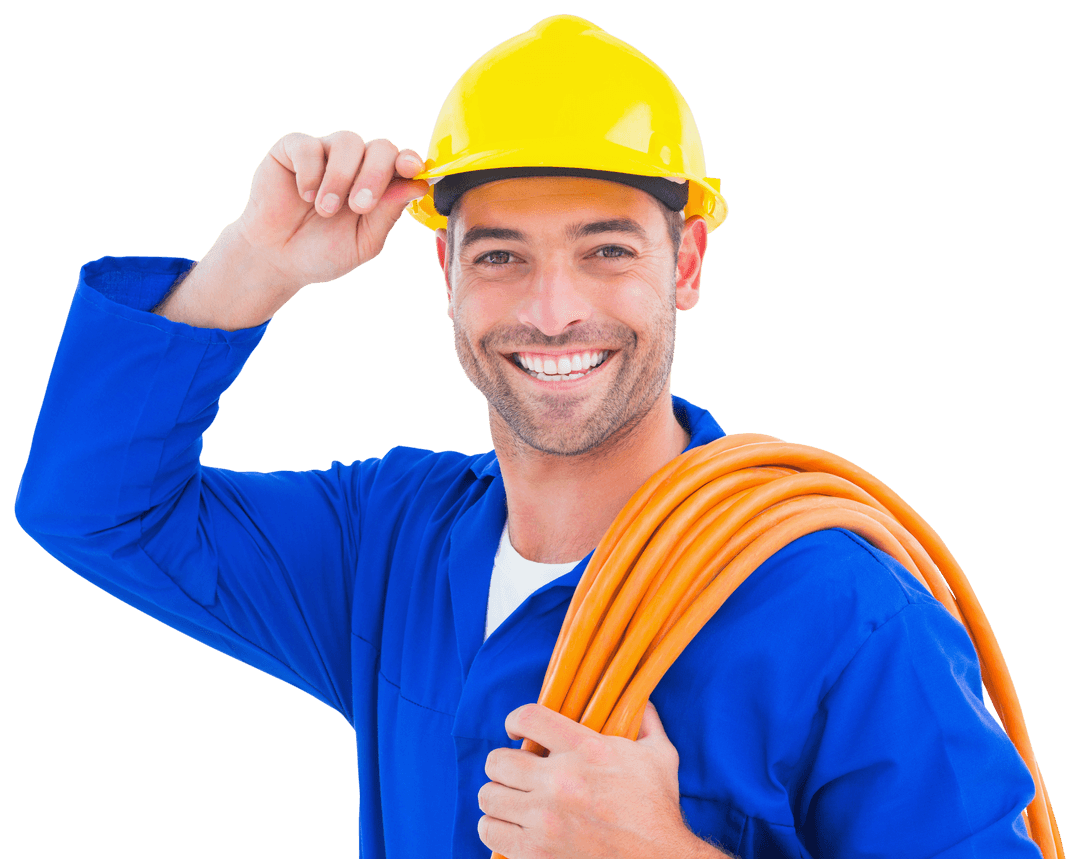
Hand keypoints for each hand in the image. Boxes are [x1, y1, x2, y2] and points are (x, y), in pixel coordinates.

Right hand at [232, 130, 428, 291]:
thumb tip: (418, 185)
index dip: (410, 162)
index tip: (412, 170)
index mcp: (379, 186)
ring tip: (325, 209)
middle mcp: (357, 164)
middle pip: (381, 148)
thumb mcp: (363, 242)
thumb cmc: (323, 252)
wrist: (277, 260)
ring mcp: (326, 153)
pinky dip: (310, 172)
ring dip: (340, 178)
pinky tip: (304, 196)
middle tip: (359, 206)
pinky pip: (309, 145)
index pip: (402, 163)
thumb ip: (388, 214)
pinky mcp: (293, 149)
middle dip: (375, 175)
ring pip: (348, 141)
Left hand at [478, 700, 695, 858]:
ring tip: (510, 800)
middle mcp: (561, 781)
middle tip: (513, 772)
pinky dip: (495, 828)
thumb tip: (639, 699)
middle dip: (502, 764)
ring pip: (488, 796)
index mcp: (587, 749)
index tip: (515, 732)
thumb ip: (646, 722)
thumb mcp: (660, 755)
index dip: (514, 721)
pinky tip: (510, 825)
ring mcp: (545, 819)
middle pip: (497, 761)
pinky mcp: (537, 852)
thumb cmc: (658, 809)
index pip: (528, 718)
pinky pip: (490, 831)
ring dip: (498, 797)